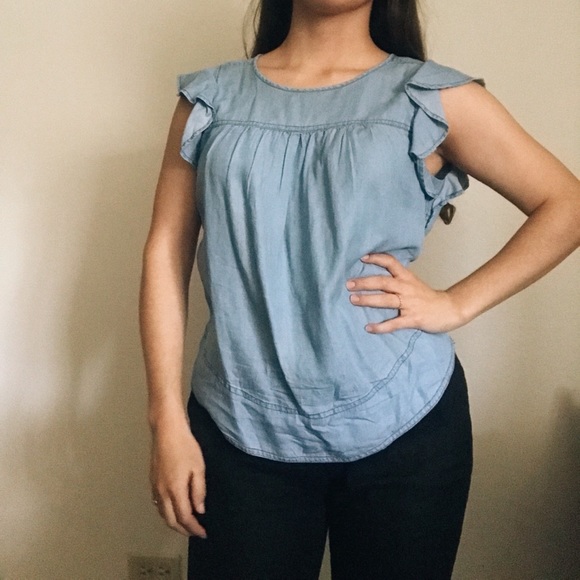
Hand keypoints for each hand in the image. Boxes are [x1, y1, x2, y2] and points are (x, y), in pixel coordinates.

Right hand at [150, 420, 206, 537]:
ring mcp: (155, 486)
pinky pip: (158, 504)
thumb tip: (199, 510)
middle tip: (195, 532)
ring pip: (162, 513)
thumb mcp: (198, 468)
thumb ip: (199, 491)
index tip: (203, 533)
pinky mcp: (152, 480)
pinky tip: (174, 508)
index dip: (194, 528)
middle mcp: (162, 492)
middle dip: (183, 530)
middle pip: (170, 520)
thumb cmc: (185, 446)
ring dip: (174, 522)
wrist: (166, 431)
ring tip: (186, 523)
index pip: (184, 518)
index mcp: (175, 490)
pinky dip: (166, 512)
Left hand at [346, 253, 465, 333]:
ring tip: (353, 300)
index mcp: (407, 277)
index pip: (391, 262)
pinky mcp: (413, 319)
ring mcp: (410, 304)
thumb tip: (374, 277)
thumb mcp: (412, 282)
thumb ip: (396, 279)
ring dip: (368, 300)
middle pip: (383, 282)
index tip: (361, 258)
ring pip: (386, 300)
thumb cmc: (427, 297)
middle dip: (365, 282)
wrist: (449, 309)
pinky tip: (368, 328)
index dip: (376, 259)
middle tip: (348, 284)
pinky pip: (394, 323)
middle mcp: (406, 288)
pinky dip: (381, 326)